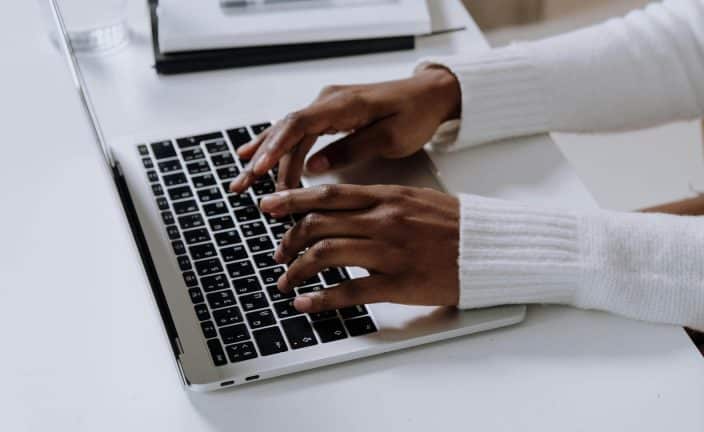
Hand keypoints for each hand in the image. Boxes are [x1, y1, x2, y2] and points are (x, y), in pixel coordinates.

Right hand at [229, 67, 460, 192]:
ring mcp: (326, 106)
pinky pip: (296, 131)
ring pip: (287, 133)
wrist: (429, 95)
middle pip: (286, 131)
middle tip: (243, 187)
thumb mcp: (391, 137)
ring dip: (265, 158)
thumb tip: (313, 167)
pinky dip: (274, 145)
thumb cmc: (415, 114)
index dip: (276, 148)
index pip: (299, 124)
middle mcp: (329, 101)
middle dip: (262, 161)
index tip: (259, 169)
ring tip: (242, 182)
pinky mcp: (328, 114)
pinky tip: (252, 155)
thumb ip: (352, 149)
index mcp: (344, 104)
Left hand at [259, 184, 460, 312]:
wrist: (490, 247)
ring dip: (297, 270)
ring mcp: (389, 251)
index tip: (269, 206)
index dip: (292, 200)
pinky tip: (305, 304)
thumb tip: (344, 209)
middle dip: (289, 238)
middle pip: (319, 223)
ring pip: (326, 255)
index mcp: (386, 197)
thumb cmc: (454, 225)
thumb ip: (378, 202)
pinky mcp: (398, 283)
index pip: (328, 194)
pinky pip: (349, 291)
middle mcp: (383, 220)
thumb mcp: (414, 200)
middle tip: (277, 252)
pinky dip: (320, 299)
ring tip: (286, 281)